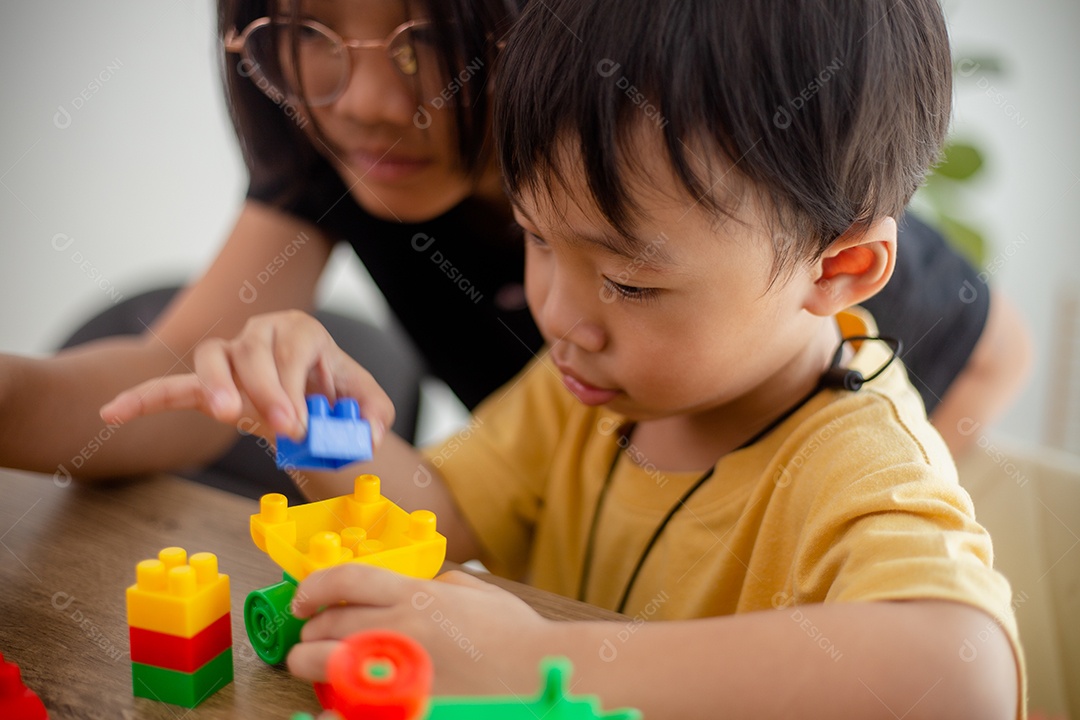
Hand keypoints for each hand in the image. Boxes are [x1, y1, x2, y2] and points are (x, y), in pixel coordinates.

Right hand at [98, 310, 393, 445]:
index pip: (293, 348)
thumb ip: (375, 414)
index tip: (301, 425)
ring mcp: (230, 355)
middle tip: (285, 429)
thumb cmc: (335, 392)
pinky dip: (143, 399)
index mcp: (301, 331)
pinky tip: (112, 415)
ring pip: (212, 356)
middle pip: (253, 350)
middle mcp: (261, 333)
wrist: (311, 394)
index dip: (295, 385)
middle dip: (267, 390)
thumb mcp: (364, 400)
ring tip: (226, 415)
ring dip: (216, 384)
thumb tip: (367, 439)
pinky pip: (172, 387)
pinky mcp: (207, 382)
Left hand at [288, 564, 550, 694]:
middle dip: (311, 631)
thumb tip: (424, 586)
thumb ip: (444, 585)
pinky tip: (340, 705)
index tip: (304, 599)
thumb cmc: (519, 638)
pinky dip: (334, 705)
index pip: (345, 579)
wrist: (538, 677)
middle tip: (312, 637)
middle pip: (326, 624)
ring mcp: (394, 671)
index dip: (315, 586)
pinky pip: (343, 708)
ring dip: (311, 664)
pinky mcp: (396, 706)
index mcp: (417, 596)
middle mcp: (398, 628)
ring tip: (317, 669)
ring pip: (323, 664)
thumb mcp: (481, 594)